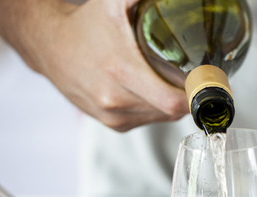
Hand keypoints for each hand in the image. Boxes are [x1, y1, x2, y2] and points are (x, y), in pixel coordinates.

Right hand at [20, 0, 187, 130]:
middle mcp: (116, 99)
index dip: (196, 94)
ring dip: (172, 103)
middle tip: (195, 77)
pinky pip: (147, 120)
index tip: (207, 81)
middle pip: (172, 111)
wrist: (50, 45)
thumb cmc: (87, 24)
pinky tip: (151, 89)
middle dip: (188, 96)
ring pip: (161, 117)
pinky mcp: (112, 124)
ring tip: (171, 80)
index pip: (174, 101)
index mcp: (121, 71)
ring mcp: (114, 115)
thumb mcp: (116, 3)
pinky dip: (155, 108)